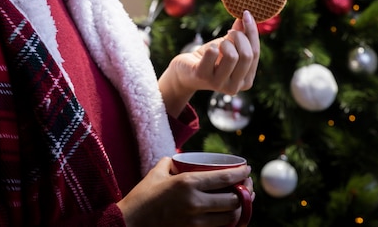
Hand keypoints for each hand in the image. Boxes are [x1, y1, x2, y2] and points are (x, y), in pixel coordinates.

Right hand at [118, 157, 252, 226]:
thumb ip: (172, 162)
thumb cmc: (143, 196)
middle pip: (232, 201)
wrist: (130, 223)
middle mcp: (194, 203)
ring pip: (229, 219)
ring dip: (239, 211)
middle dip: (245, 194)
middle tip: (247, 188)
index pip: (224, 177)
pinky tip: (229, 217)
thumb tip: (182, 157)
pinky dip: (227, 224)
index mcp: (187, 183)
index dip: (241, 174)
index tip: (248, 169)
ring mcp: (194, 223)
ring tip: (241, 203)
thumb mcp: (158, 172)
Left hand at [158, 10, 259, 117]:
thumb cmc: (210, 58)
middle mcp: (235, 87)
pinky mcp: (203, 76)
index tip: (246, 13)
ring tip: (218, 45)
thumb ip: (241, 34)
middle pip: (247, 55)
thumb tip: (249, 17)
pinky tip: (207, 51)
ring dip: (225, 43)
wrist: (185, 71)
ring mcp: (219, 84)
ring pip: (232, 55)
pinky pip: (212, 53)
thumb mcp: (229, 46)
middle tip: (229, 32)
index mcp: (246, 80)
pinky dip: (211, 47)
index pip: (255, 53)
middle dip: (238, 36)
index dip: (252, 31)